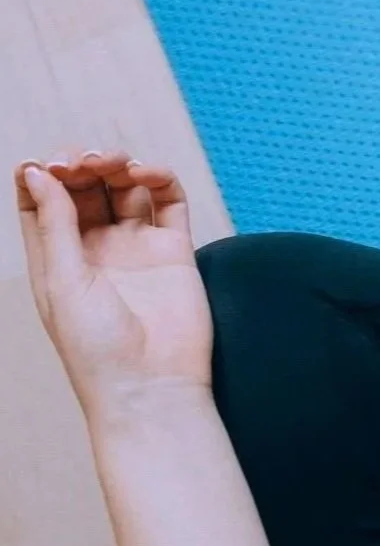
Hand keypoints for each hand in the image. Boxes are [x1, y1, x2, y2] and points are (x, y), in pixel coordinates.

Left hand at [15, 151, 211, 424]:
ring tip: (117, 164)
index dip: (41, 177)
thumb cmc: (96, 349)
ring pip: (127, 188)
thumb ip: (55, 224)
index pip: (43, 204)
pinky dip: (160, 178)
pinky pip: (169, 200)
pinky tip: (147, 173)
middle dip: (84, 165)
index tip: (44, 164)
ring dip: (119, 166)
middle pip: (86, 189)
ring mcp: (137, 247)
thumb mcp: (62, 282)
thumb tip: (38, 172)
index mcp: (56, 260)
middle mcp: (96, 249)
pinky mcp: (175, 248)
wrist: (152, 384)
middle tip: (85, 161)